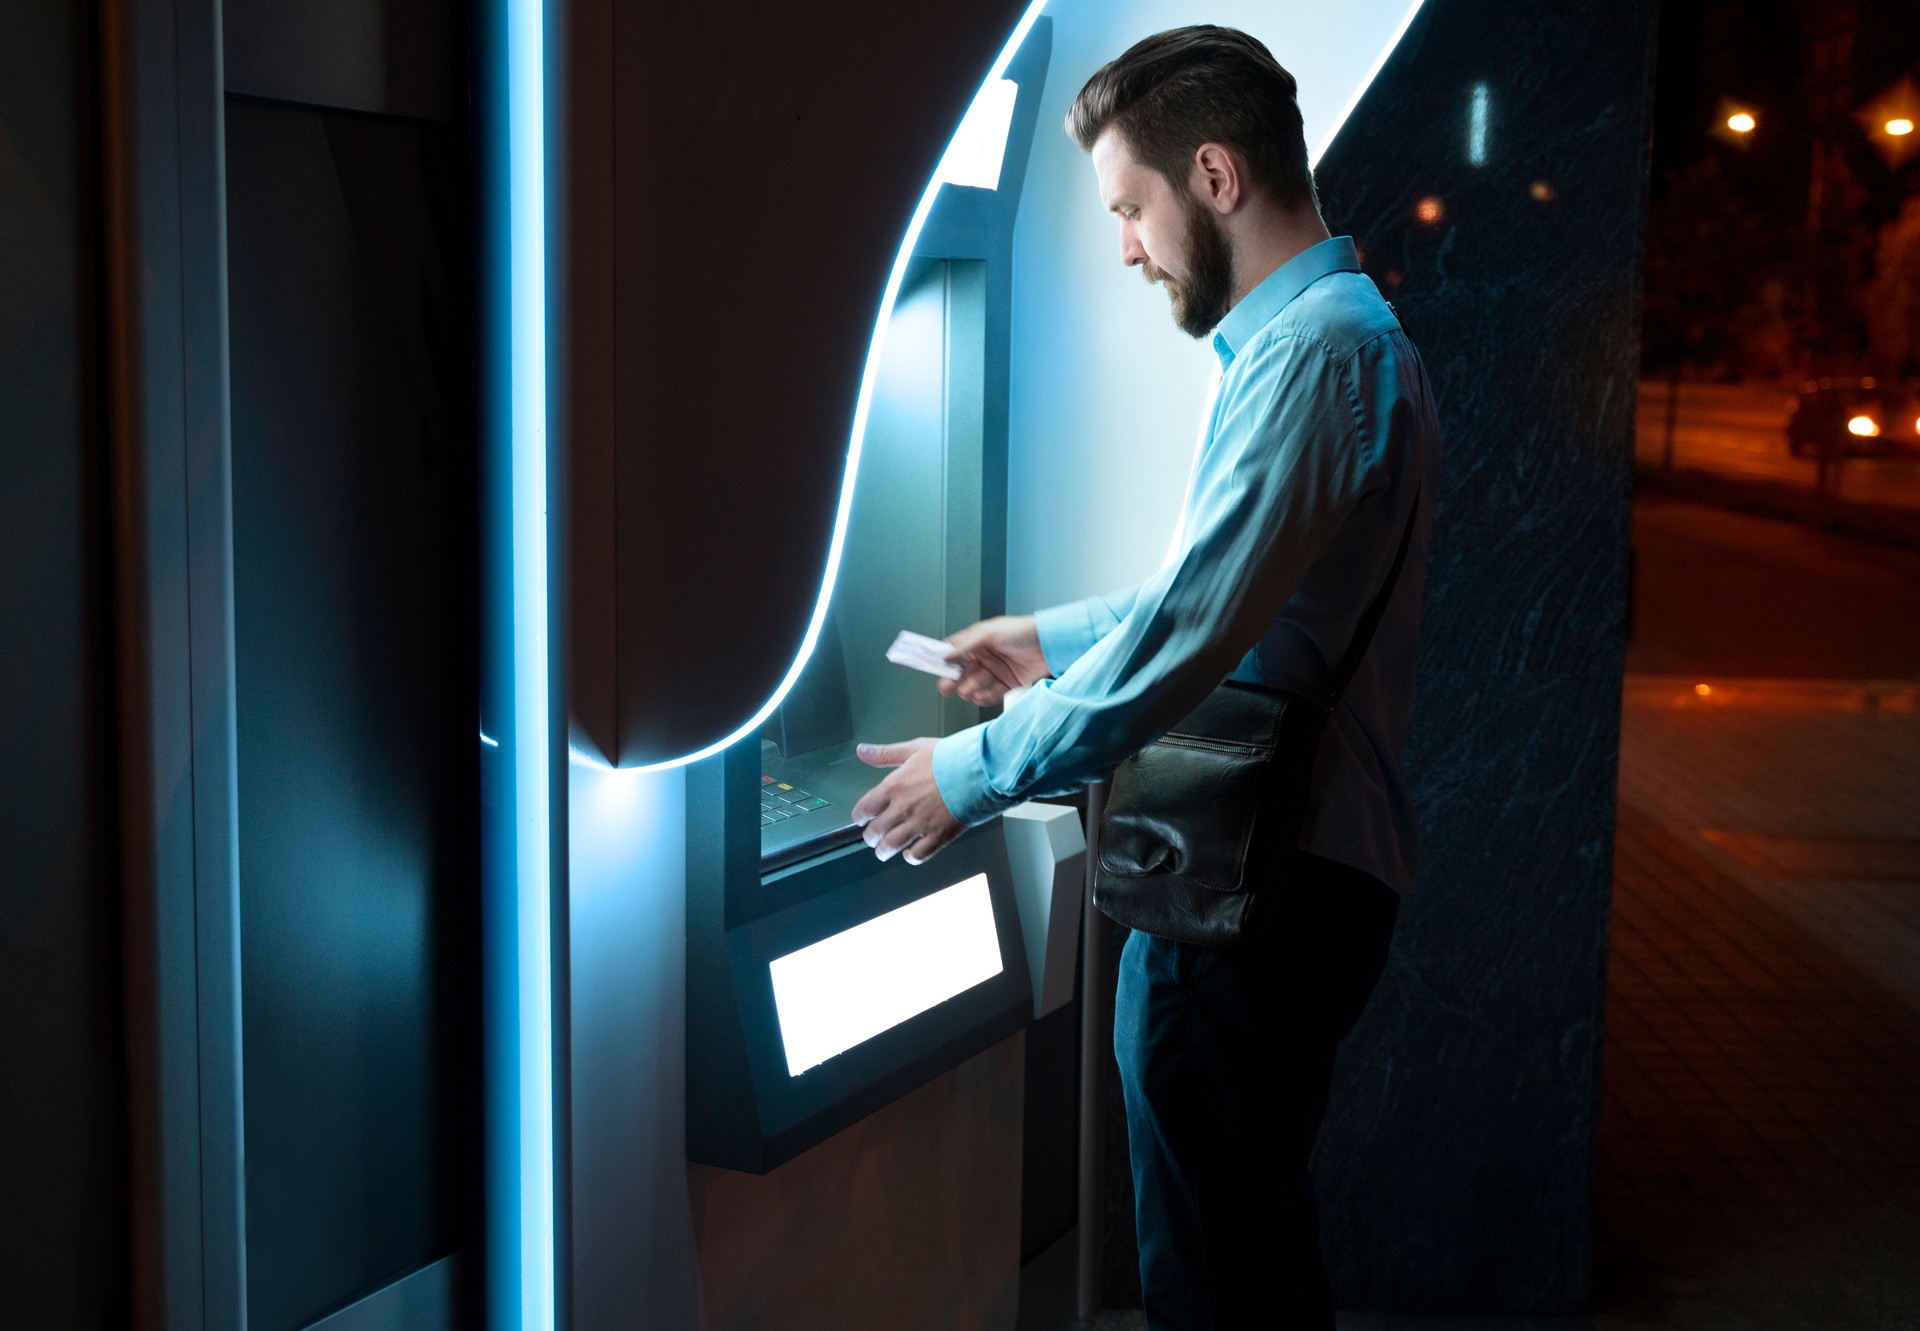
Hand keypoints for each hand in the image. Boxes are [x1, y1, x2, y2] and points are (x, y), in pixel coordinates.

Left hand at [851, 738, 963, 864]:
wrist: (982, 770)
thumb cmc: (953, 757)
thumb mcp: (915, 749)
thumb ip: (885, 753)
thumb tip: (863, 751)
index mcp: (895, 786)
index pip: (864, 809)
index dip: (860, 816)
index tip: (862, 818)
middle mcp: (904, 808)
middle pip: (875, 831)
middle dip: (871, 836)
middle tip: (872, 836)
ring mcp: (921, 825)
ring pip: (891, 846)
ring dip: (884, 851)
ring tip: (884, 851)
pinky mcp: (939, 836)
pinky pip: (918, 855)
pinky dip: (910, 857)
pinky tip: (910, 853)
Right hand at [939, 615, 1049, 707]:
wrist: (1050, 643)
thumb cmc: (1022, 631)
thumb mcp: (989, 633)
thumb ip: (966, 646)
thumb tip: (946, 655)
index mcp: (978, 640)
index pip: (955, 651)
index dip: (943, 659)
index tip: (933, 668)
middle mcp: (985, 656)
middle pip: (963, 670)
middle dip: (953, 679)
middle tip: (946, 688)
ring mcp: (996, 670)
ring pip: (976, 683)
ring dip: (970, 688)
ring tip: (967, 692)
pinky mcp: (1007, 682)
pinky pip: (991, 692)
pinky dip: (984, 696)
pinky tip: (979, 697)